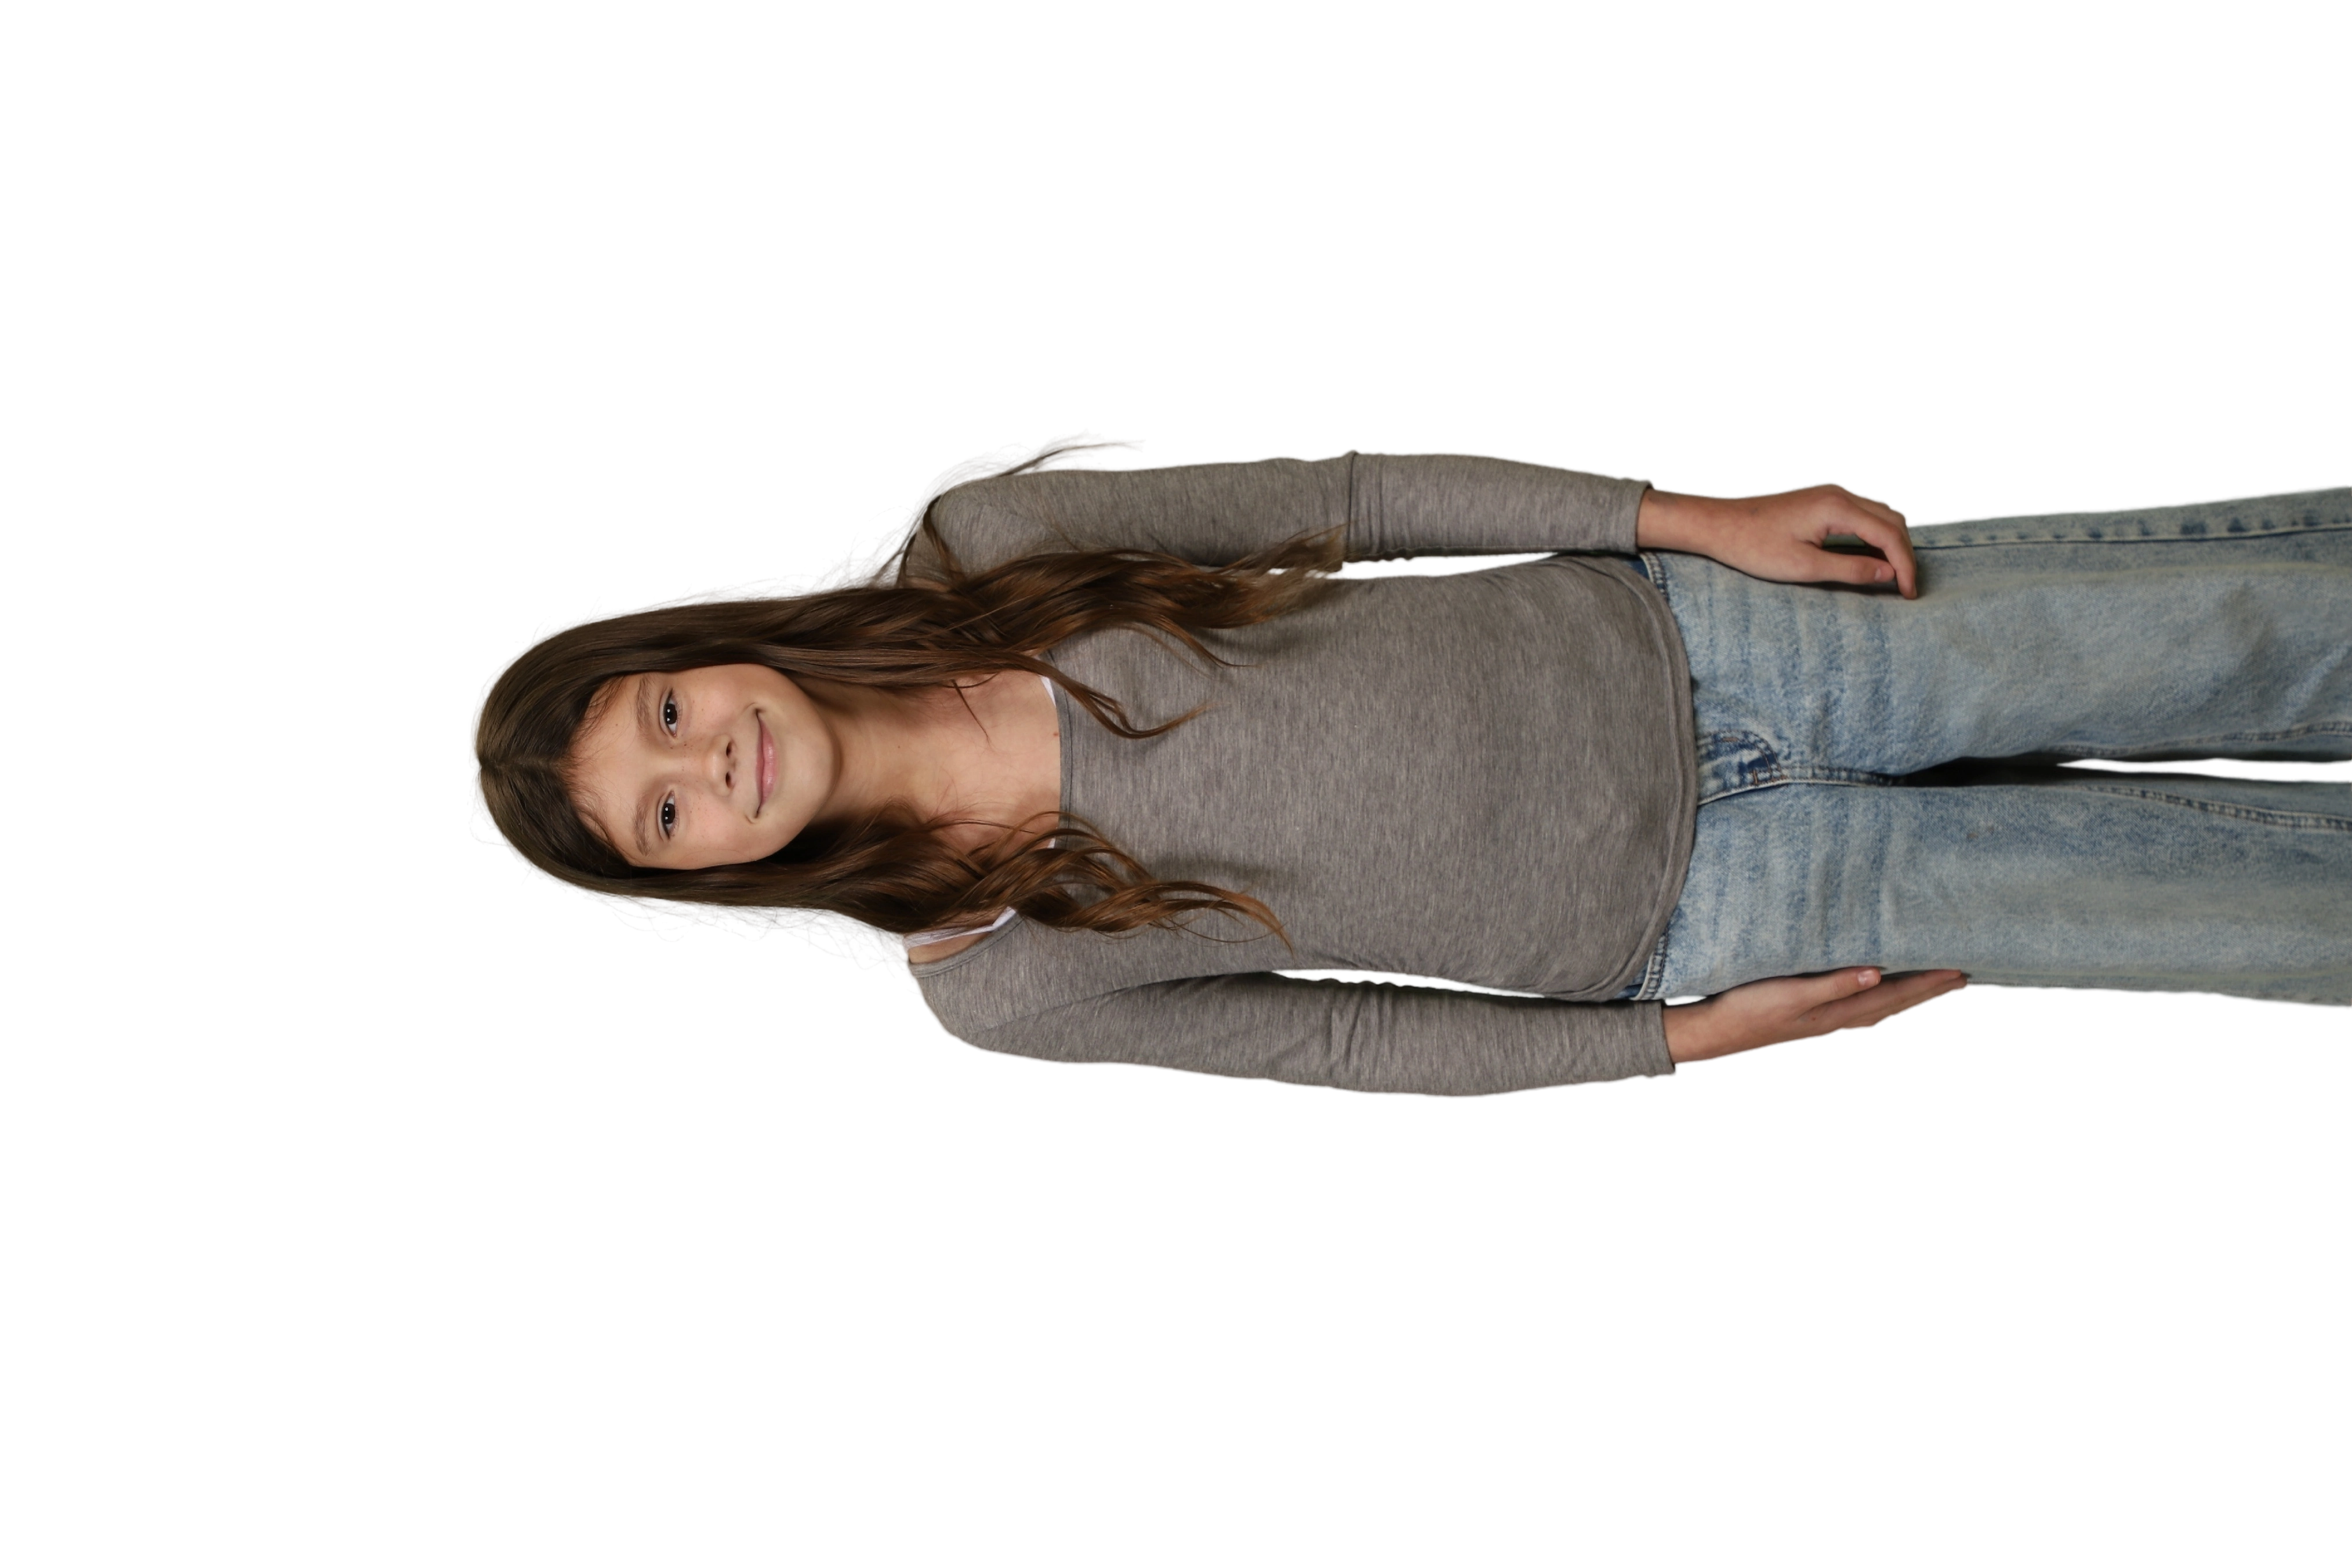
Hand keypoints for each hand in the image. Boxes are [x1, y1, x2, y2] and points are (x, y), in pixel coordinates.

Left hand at [1644, 482, 1922, 598]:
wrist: (1720, 525)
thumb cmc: (1754, 547)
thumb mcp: (1803, 567)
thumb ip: (1849, 570)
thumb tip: (1888, 574)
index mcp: (1837, 508)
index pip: (1889, 535)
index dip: (1905, 566)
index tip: (1910, 593)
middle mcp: (1839, 494)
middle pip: (1893, 521)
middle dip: (1904, 555)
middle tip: (1905, 588)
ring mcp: (1831, 494)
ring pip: (1881, 516)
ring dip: (1892, 544)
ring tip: (1893, 576)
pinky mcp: (1823, 500)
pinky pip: (1863, 514)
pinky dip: (1876, 535)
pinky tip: (1872, 557)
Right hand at [1663, 967, 1969, 1068]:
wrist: (1715, 1030)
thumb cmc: (1749, 1010)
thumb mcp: (1791, 993)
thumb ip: (1834, 983)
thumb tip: (1877, 974)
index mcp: (1837, 1011)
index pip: (1893, 993)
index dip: (1927, 981)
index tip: (1959, 969)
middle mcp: (1838, 1016)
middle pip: (1894, 1001)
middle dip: (1928, 987)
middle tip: (1962, 975)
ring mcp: (1825, 1016)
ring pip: (1879, 1004)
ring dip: (1908, 993)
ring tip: (1932, 982)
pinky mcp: (1812, 1011)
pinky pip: (1860, 1002)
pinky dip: (1880, 995)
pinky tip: (1878, 989)